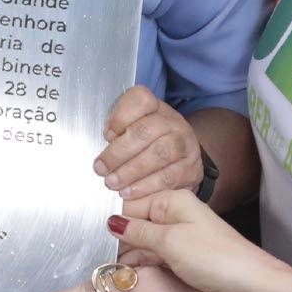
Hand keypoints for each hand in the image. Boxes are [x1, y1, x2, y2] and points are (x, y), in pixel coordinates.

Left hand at [94, 85, 202, 201]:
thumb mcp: (133, 129)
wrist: (182, 159)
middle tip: (101, 169)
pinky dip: (145, 186)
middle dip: (118, 153)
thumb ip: (118, 133)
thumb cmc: (149, 144)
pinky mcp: (190, 169)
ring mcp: (185, 144)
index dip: (119, 117)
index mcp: (156, 107)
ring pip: (158, 154)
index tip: (106, 135)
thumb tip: (104, 150)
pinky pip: (168, 177)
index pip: (140, 99)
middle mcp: (173, 122)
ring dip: (130, 171)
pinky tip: (129, 192)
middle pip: (145, 131)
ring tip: (112, 183)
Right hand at [107, 192, 291, 291]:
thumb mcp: (170, 241)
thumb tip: (112, 221)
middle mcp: (176, 217)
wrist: (251, 289)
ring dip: (130, 257)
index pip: (131, 204)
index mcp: (174, 200)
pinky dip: (143, 267)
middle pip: (136, 224)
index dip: (113, 221)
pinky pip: (155, 260)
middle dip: (119, 241)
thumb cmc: (218, 259)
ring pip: (143, 244)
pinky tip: (131, 277)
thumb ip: (137, 231)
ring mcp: (181, 240)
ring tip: (114, 272)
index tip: (95, 237)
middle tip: (103, 259)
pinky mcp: (184, 261)